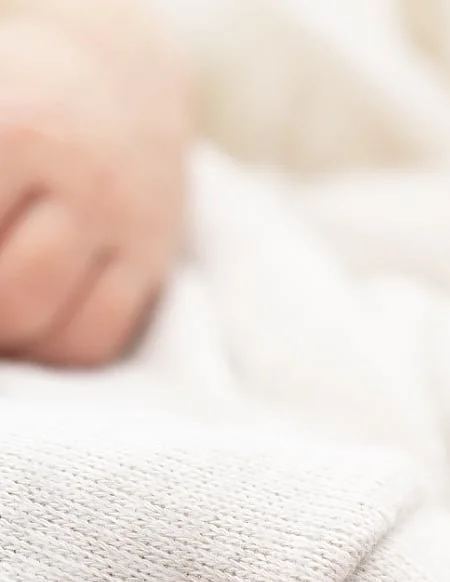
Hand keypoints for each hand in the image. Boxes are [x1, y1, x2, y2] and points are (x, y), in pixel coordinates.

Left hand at [0, 12, 188, 366]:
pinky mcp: (152, 261)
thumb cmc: (10, 98)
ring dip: (8, 342)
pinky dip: (53, 351)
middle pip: (9, 294)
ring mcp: (124, 227)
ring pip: (60, 328)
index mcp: (18, 133)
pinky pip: (102, 337)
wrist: (114, 77)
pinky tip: (22, 333)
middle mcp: (82, 183)